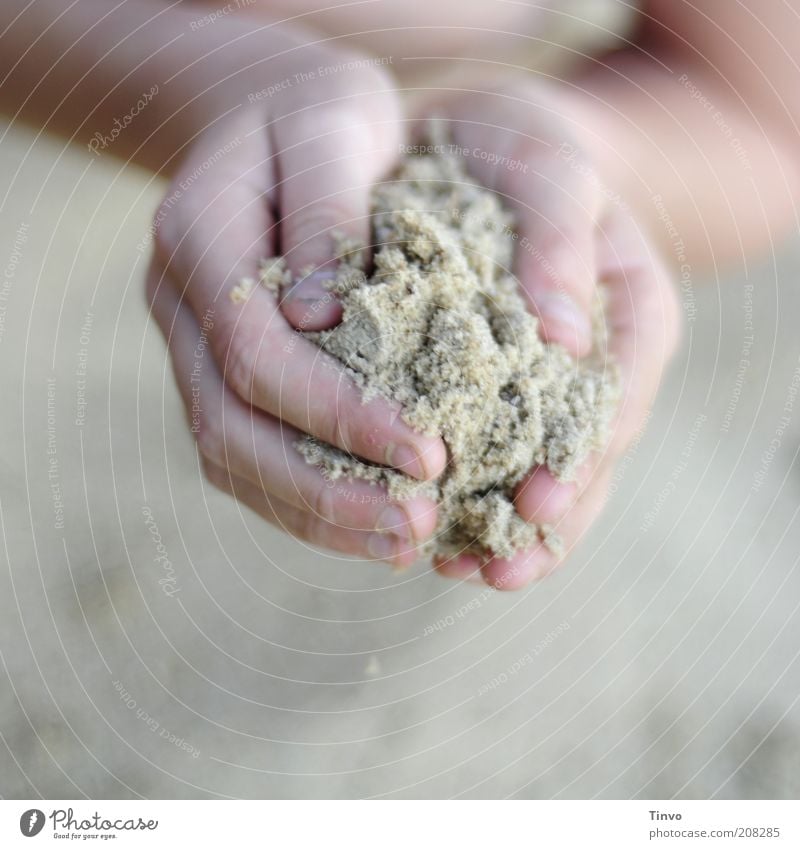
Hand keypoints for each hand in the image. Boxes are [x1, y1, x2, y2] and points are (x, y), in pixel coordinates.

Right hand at [146, 40, 444, 567]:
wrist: (273, 119)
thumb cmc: (318, 116)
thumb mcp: (335, 124)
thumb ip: (327, 209)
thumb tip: (323, 319)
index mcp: (196, 237)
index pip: (255, 354)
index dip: (337, 413)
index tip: (427, 452)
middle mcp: (179, 304)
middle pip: (230, 426)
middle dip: (325, 488)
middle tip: (415, 526)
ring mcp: (192, 345)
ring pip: (231, 457)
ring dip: (316, 513)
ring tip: (403, 542)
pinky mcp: (221, 372)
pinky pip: (248, 454)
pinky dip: (306, 499)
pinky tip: (372, 522)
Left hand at [422, 79, 680, 588]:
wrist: (478, 145)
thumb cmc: (522, 147)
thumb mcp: (551, 165)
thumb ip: (565, 235)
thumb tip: (567, 337)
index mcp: (631, 316)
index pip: (616, 402)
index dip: (582, 460)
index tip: (539, 504)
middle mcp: (589, 365)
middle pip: (582, 460)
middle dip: (543, 525)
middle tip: (497, 572)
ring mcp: (539, 384)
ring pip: (532, 471)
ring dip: (498, 530)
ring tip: (456, 569)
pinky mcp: (485, 390)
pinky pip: (481, 454)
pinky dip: (457, 495)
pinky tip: (425, 532)